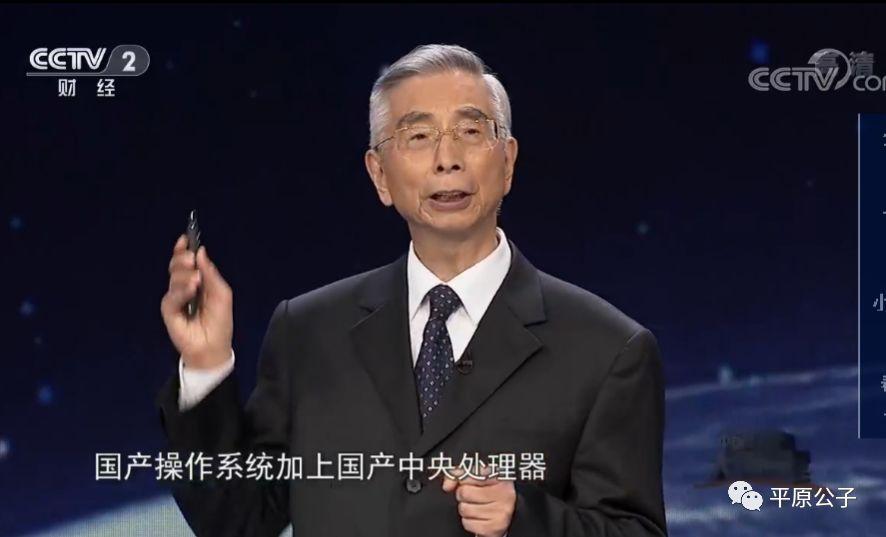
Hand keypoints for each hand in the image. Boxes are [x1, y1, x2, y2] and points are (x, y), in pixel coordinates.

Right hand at [160, 234, 232, 368]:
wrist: (214, 346)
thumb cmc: (219, 321)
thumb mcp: (222, 293)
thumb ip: (211, 273)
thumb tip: (201, 252)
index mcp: (195, 281)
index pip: (185, 262)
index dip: (183, 249)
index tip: (185, 239)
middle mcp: (183, 288)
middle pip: (176, 266)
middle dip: (182, 259)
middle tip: (191, 260)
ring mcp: (175, 299)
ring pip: (173, 278)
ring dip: (185, 275)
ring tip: (197, 280)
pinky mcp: (169, 311)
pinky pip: (171, 296)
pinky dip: (182, 291)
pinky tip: (192, 289)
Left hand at [441, 465, 515, 536]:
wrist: (503, 514)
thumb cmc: (489, 493)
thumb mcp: (478, 477)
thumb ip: (460, 474)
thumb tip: (447, 485)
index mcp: (501, 477)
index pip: (471, 474)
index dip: (463, 479)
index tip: (465, 482)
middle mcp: (504, 494)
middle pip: (464, 492)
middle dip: (463, 495)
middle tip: (472, 496)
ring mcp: (501, 512)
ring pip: (464, 509)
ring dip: (465, 509)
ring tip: (476, 506)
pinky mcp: (495, 528)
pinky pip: (468, 524)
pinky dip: (469, 522)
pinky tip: (478, 517)